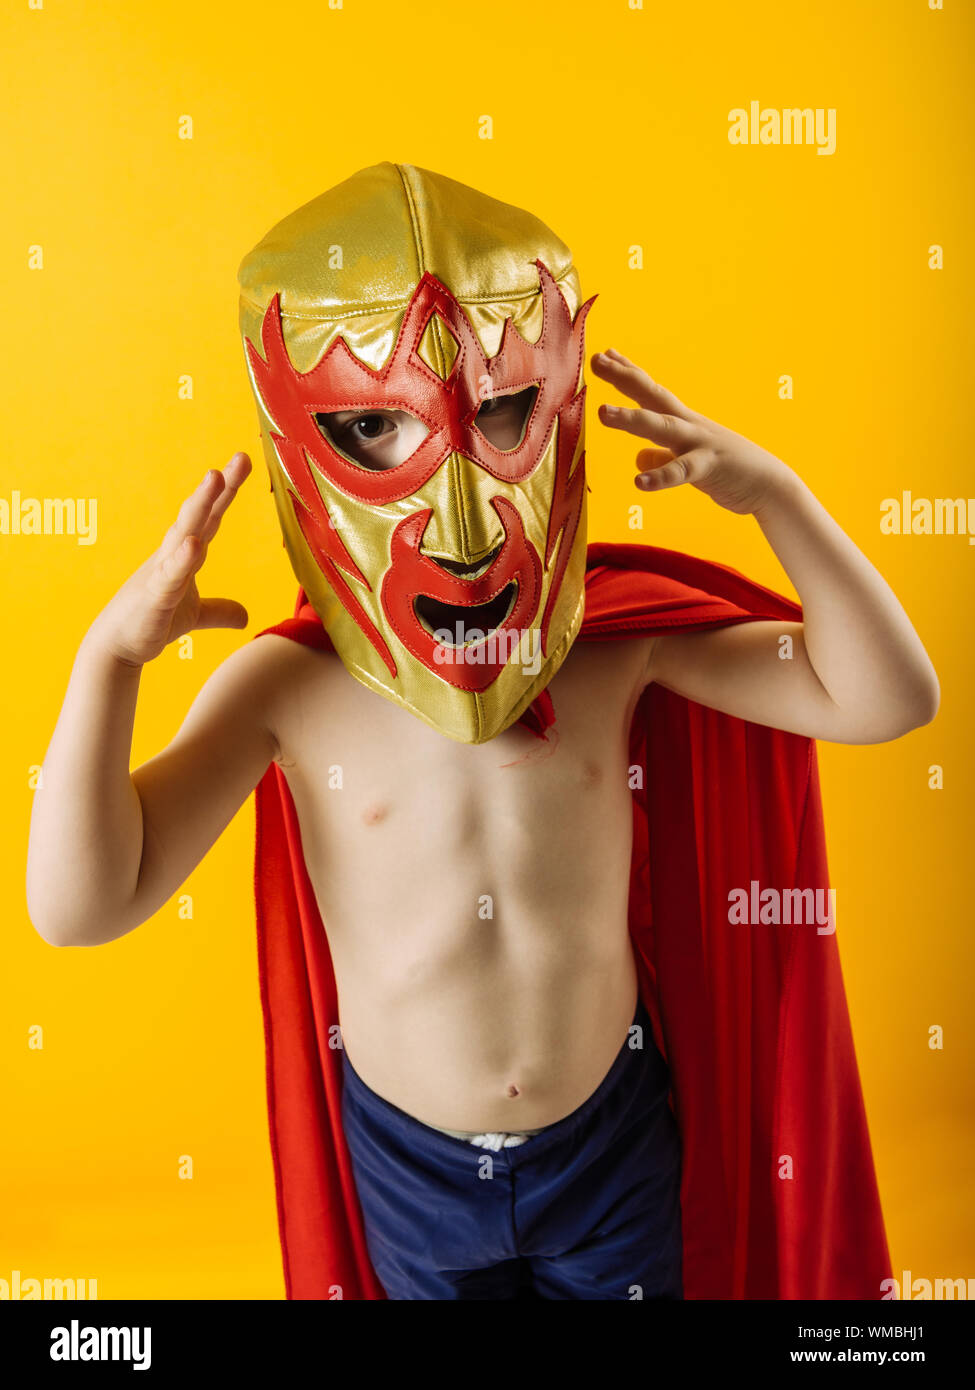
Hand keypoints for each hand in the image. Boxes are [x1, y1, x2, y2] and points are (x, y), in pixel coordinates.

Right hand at [87, 453, 252, 666]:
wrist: (118, 646)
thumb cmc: (153, 622)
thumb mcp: (194, 616)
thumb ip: (218, 610)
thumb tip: (244, 616)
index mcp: (184, 553)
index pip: (210, 517)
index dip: (227, 492)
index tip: (243, 462)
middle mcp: (172, 554)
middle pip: (199, 515)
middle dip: (219, 487)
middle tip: (241, 458)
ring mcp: (161, 572)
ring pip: (184, 533)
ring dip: (199, 506)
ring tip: (214, 478)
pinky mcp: (154, 597)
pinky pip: (170, 575)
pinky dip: (181, 559)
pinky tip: (193, 544)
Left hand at [591, 349, 792, 514]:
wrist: (771, 486)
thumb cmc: (730, 471)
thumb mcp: (689, 462)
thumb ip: (662, 457)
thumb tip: (638, 458)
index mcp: (684, 422)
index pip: (651, 392)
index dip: (628, 374)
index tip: (604, 354)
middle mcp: (690, 425)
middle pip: (653, 395)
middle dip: (625, 377)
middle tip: (596, 360)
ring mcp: (700, 443)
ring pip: (662, 426)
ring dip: (632, 418)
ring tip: (603, 412)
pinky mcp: (710, 468)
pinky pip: (682, 471)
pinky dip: (661, 476)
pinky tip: (639, 482)